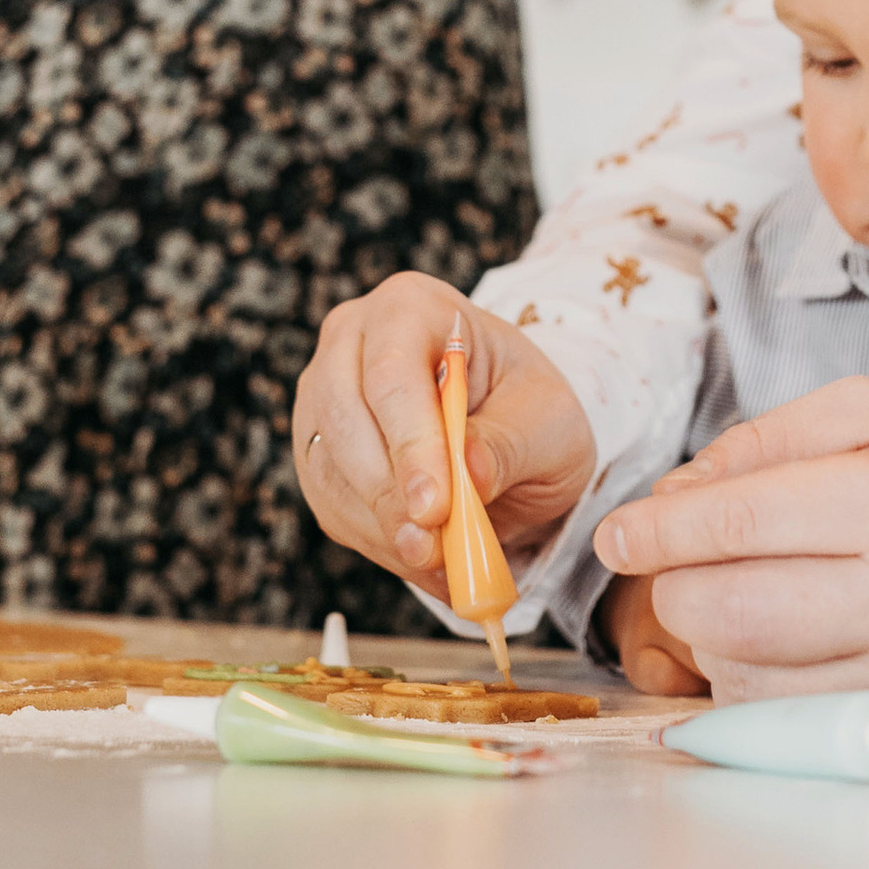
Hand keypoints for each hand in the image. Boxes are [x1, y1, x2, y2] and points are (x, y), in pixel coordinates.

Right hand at [293, 272, 597, 590]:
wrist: (514, 431)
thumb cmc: (531, 410)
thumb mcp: (549, 421)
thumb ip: (509, 443)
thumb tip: (469, 473)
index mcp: (412, 307)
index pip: (392, 373)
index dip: (410, 443)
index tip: (436, 507)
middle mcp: (353, 341)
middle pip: (343, 416)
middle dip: (390, 493)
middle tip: (435, 547)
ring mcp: (324, 395)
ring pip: (328, 468)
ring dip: (383, 526)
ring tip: (442, 560)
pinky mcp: (319, 452)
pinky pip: (331, 504)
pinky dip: (377, 542)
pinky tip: (425, 558)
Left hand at [591, 379, 868, 700]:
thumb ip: (769, 439)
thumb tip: (675, 496)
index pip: (743, 519)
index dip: (661, 529)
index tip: (618, 532)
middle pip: (727, 610)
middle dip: (674, 584)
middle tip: (676, 561)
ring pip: (743, 673)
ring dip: (710, 634)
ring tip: (739, 589)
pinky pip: (782, 713)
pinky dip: (751, 677)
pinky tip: (775, 636)